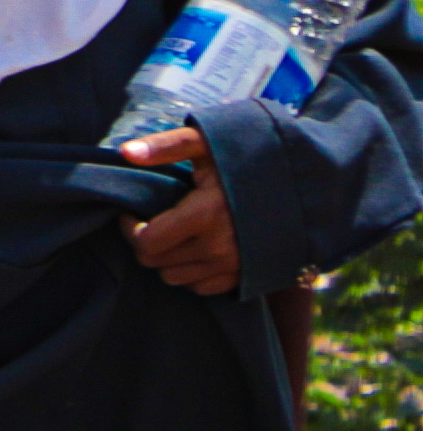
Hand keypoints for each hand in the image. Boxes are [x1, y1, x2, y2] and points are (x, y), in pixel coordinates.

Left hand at [121, 123, 245, 293]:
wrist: (304, 182)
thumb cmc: (248, 158)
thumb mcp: (209, 143)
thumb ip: (167, 146)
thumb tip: (125, 153)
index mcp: (205, 215)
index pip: (145, 242)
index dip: (129, 228)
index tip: (133, 212)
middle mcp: (220, 248)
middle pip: (156, 262)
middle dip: (146, 243)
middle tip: (153, 221)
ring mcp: (236, 266)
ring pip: (175, 278)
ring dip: (167, 259)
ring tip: (177, 233)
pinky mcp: (248, 277)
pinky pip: (201, 287)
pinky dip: (191, 271)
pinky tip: (197, 247)